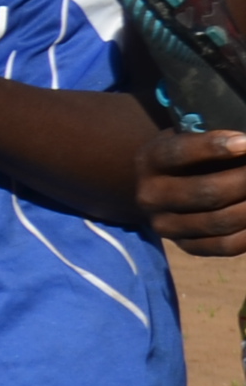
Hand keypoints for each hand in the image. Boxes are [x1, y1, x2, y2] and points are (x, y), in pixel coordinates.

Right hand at [138, 127, 245, 252]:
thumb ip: (210, 140)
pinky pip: (226, 245)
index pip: (180, 153)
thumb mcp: (187, 139)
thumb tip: (245, 145)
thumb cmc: (188, 157)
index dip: (215, 147)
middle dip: (245, 180)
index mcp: (150, 161)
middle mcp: (151, 196)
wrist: (161, 189)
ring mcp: (166, 225)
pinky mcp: (185, 246)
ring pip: (220, 221)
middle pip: (208, 192)